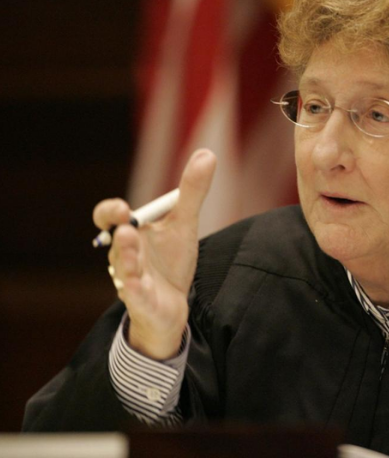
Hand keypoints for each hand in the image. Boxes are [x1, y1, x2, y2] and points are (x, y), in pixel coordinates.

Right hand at [93, 149, 216, 359]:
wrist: (173, 306)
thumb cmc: (171, 262)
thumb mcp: (184, 224)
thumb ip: (192, 192)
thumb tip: (208, 153)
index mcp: (130, 232)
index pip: (108, 217)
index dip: (110, 211)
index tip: (122, 208)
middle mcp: (124, 254)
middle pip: (114, 242)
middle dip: (118, 231)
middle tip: (125, 222)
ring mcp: (130, 279)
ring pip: (124, 268)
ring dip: (127, 255)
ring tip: (130, 240)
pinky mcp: (141, 301)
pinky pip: (134, 294)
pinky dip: (135, 288)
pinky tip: (136, 283)